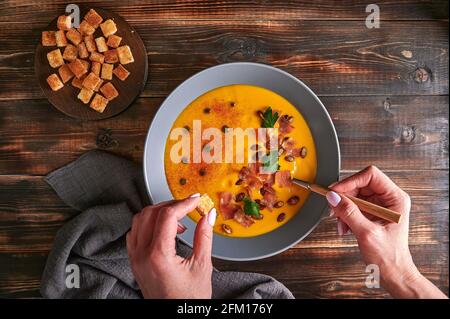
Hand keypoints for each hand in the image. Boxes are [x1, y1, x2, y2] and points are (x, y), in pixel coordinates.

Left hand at [126, 194, 215, 297]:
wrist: (175, 317)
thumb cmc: (188, 299)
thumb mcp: (202, 266)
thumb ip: (205, 237)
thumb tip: (208, 215)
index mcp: (158, 255)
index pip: (167, 216)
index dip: (183, 203)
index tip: (196, 200)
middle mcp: (142, 254)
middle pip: (150, 213)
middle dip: (171, 205)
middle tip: (188, 206)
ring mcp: (135, 258)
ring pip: (139, 220)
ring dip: (158, 213)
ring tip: (178, 220)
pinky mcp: (134, 261)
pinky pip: (134, 233)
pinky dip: (148, 224)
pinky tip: (163, 230)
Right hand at [327, 166, 446, 298]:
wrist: (393, 274)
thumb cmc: (389, 257)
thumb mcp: (366, 233)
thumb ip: (349, 212)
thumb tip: (333, 196)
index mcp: (395, 198)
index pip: (371, 175)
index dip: (351, 181)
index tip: (336, 191)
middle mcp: (388, 199)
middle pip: (359, 184)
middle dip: (344, 197)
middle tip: (333, 208)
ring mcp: (379, 206)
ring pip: (353, 195)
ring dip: (342, 208)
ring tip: (340, 223)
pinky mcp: (370, 213)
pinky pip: (352, 206)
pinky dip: (344, 215)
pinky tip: (344, 227)